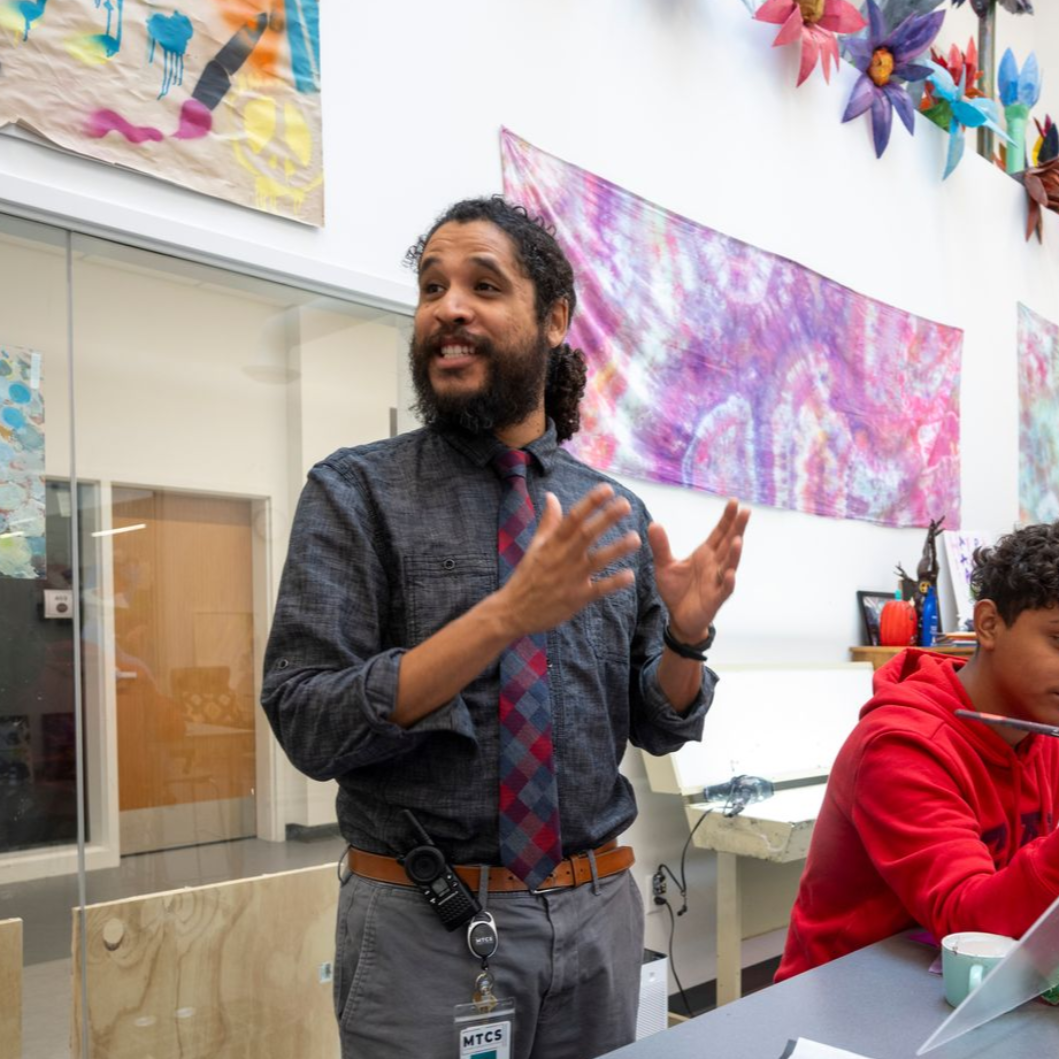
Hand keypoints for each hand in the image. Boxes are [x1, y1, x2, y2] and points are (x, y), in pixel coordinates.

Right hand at [500, 484, 639, 637]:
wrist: (514, 610)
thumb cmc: (527, 576)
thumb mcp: (535, 546)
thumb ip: (548, 522)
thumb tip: (551, 496)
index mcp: (553, 543)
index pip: (573, 517)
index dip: (590, 502)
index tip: (608, 489)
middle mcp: (562, 557)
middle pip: (586, 534)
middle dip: (606, 518)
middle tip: (626, 505)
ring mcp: (570, 578)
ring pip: (597, 560)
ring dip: (617, 549)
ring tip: (635, 538)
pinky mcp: (577, 598)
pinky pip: (599, 589)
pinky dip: (614, 583)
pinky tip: (630, 576)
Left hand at [648, 498, 749, 644]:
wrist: (678, 618)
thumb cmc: (676, 591)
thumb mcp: (664, 566)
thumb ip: (661, 546)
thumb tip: (653, 524)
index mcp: (705, 555)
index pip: (719, 533)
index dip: (727, 518)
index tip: (734, 501)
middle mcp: (715, 565)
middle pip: (729, 544)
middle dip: (737, 528)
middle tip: (746, 511)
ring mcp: (717, 582)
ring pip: (729, 565)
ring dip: (734, 553)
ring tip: (738, 539)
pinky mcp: (715, 599)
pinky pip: (724, 590)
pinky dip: (728, 582)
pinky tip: (730, 574)